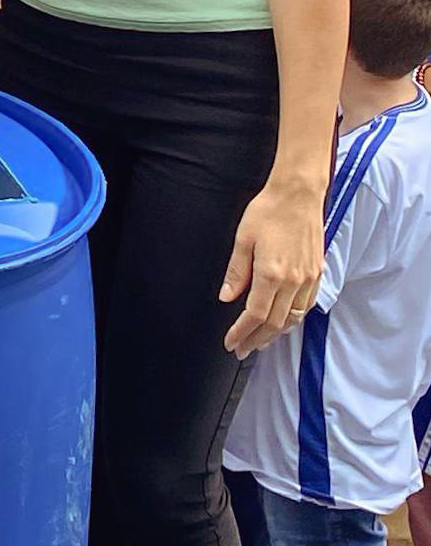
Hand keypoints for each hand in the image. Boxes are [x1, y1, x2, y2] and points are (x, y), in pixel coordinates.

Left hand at [221, 175, 323, 356]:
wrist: (299, 195)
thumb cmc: (268, 212)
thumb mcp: (242, 240)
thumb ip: (236, 273)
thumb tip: (226, 297)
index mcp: (272, 274)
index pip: (255, 315)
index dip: (242, 333)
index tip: (231, 343)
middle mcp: (294, 281)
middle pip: (276, 323)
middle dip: (257, 339)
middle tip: (242, 349)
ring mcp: (309, 278)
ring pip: (294, 318)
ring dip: (276, 333)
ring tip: (260, 341)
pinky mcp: (317, 272)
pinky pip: (307, 305)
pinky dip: (293, 319)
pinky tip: (284, 321)